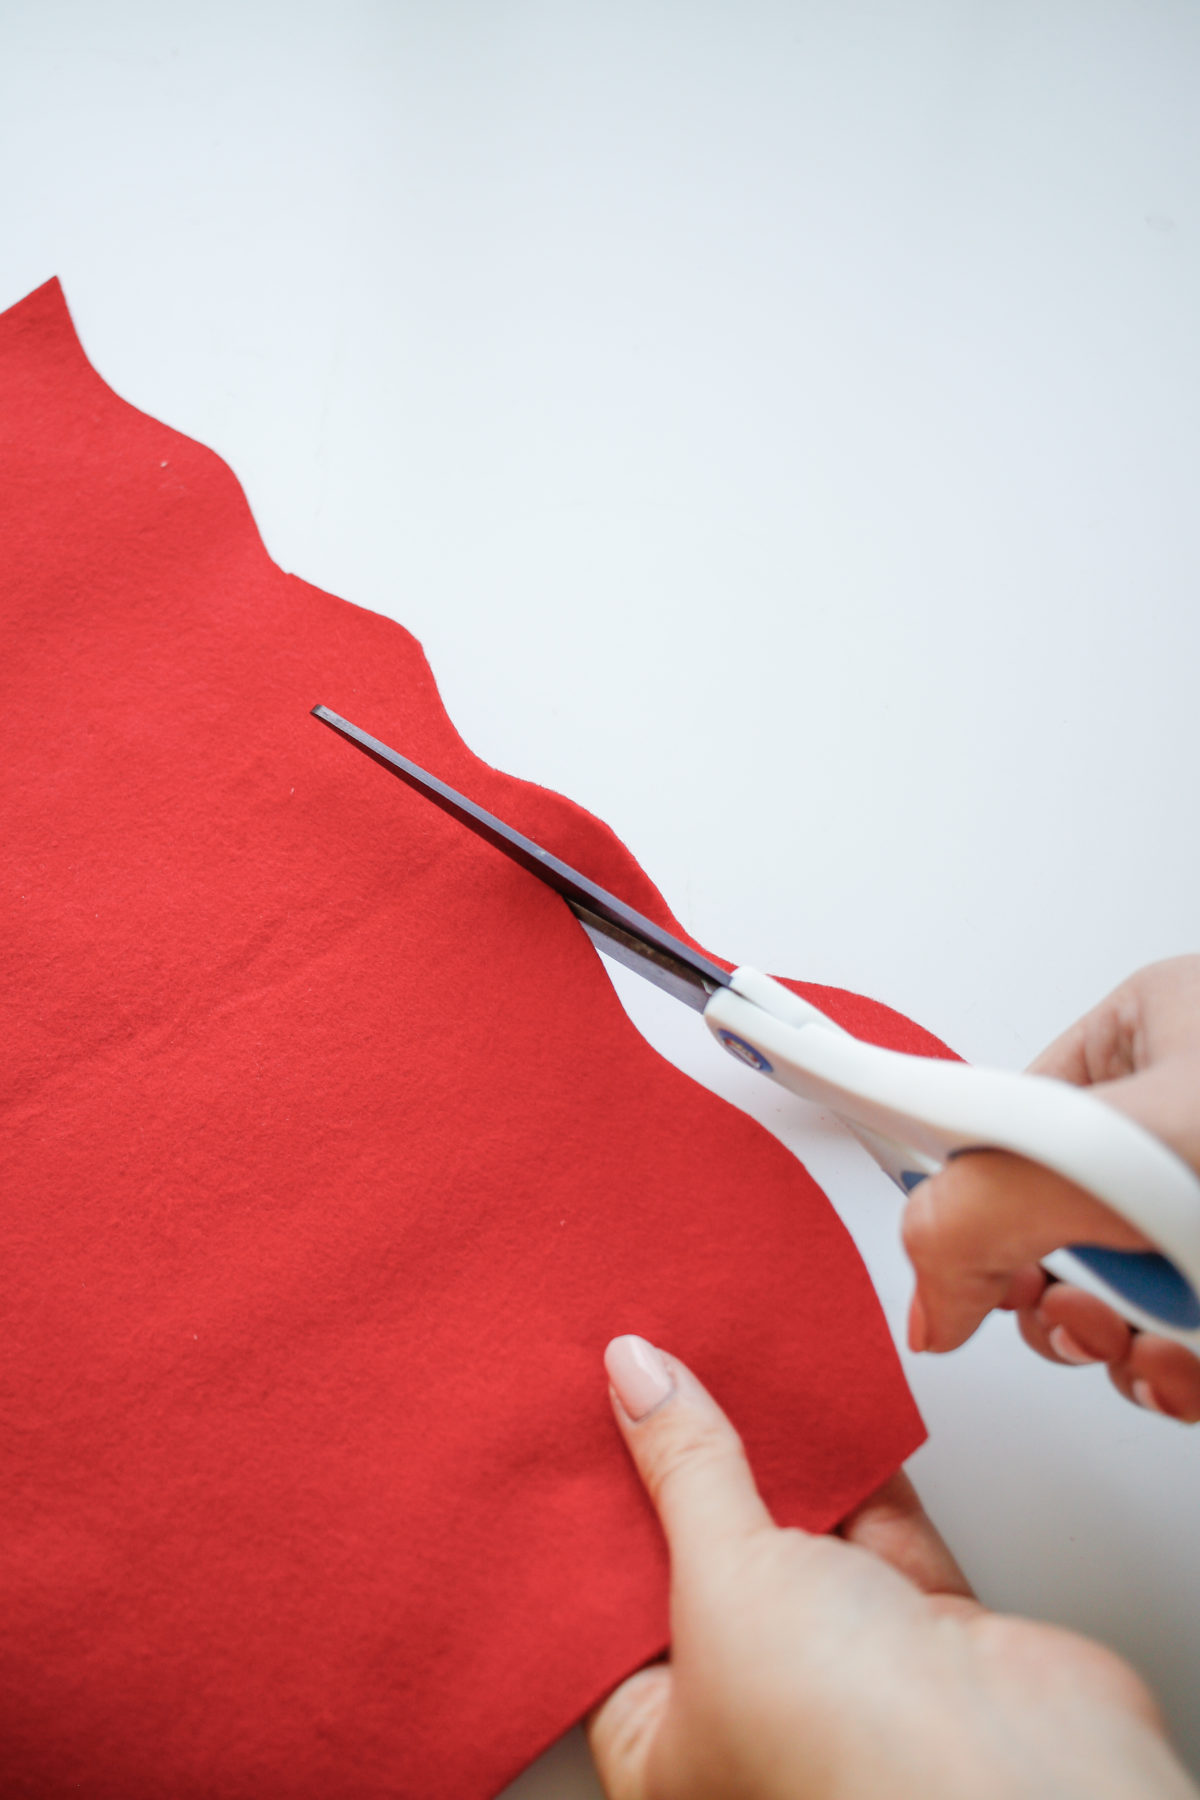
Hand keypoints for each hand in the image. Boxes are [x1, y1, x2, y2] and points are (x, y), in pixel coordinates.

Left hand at [588, 1336, 1195, 1799]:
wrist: (1023, 1775)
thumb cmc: (848, 1751)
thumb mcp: (722, 1580)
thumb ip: (684, 1469)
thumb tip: (638, 1379)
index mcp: (665, 1748)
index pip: (605, 1614)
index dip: (596, 1519)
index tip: (586, 1423)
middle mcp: (751, 1714)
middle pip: (703, 1560)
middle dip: (689, 1468)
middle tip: (657, 1368)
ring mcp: (843, 1672)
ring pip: (795, 1535)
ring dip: (774, 1455)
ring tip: (728, 1361)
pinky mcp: (924, 1633)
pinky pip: (877, 1526)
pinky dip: (858, 1462)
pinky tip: (822, 1396)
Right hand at [902, 955, 1199, 1420]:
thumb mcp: (1117, 1154)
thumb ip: (983, 1210)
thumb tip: (929, 1297)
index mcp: (1148, 1028)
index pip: (996, 1108)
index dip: (956, 1180)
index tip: (890, 1208)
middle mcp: (1179, 1109)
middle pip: (1044, 1216)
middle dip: (1051, 1289)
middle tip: (1076, 1297)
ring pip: (1110, 1290)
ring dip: (1113, 1343)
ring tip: (1149, 1334)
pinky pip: (1170, 1334)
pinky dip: (1169, 1374)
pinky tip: (1187, 1365)